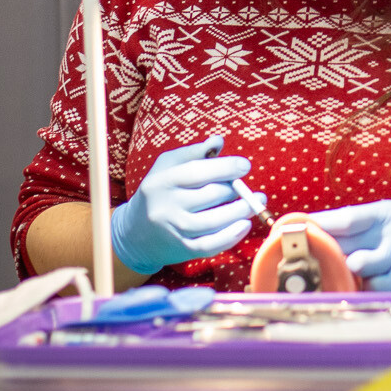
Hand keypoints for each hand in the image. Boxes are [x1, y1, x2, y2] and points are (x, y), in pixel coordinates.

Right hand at [109, 136, 254, 274]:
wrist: (134, 233)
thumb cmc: (159, 192)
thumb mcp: (167, 166)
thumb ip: (193, 152)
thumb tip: (219, 141)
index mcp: (162, 181)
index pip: (198, 172)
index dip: (225, 167)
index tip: (245, 166)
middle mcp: (166, 206)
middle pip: (210, 195)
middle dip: (236, 189)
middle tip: (248, 187)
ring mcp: (174, 230)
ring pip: (214, 221)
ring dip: (241, 211)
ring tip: (256, 202)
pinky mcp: (182, 249)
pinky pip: (211, 245)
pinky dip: (232, 236)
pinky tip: (245, 224)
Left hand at [310, 200, 390, 290]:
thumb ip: (361, 225)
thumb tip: (320, 230)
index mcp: (386, 213)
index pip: (346, 219)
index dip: (319, 225)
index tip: (295, 229)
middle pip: (346, 247)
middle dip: (324, 254)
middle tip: (306, 259)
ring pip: (357, 271)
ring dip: (345, 274)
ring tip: (339, 273)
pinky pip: (372, 289)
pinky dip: (363, 289)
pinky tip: (364, 285)